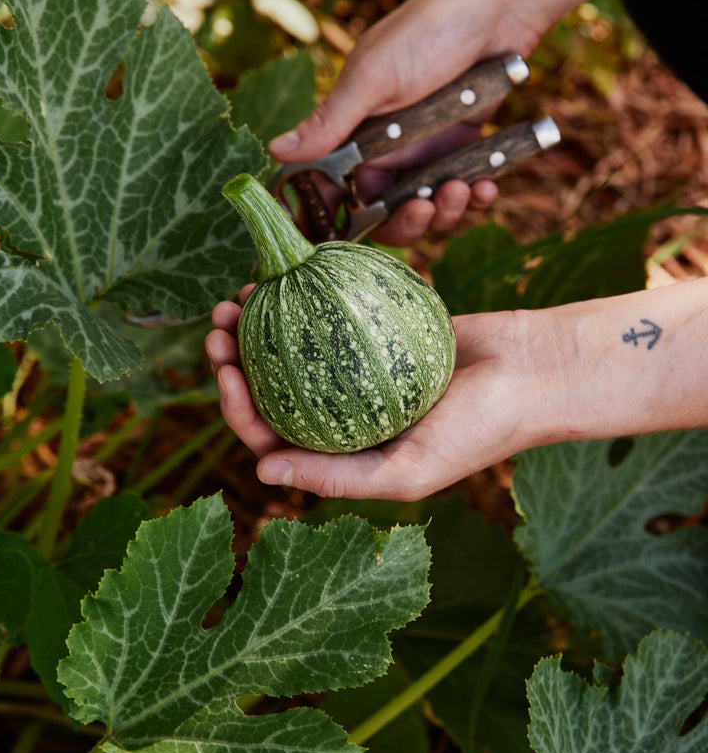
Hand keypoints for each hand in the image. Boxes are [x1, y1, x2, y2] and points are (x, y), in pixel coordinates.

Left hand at [205, 296, 535, 500]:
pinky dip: (305, 296)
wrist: (534, 372)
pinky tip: (287, 274)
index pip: (272, 436)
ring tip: (242, 291)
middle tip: (218, 321)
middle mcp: (345, 414)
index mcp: (345, 453)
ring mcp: (360, 370)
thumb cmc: (480, 431)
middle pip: (272, 386)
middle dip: (234, 358)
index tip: (226, 365)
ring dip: (260, 324)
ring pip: (293, 348)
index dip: (236, 406)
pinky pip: (332, 313)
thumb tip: (260, 473)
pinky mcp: (378, 331)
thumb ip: (338, 478)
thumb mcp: (410, 472)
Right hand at [268, 0, 541, 246]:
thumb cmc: (424, 33)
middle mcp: (386, 149)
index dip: (338, 220)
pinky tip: (486, 185)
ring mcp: (425, 152)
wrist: (496, 9)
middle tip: (422, 209)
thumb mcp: (372, 78)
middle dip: (405, 223)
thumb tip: (274, 151)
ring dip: (444, 213)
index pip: (334, 192)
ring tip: (461, 189)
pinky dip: (475, 197)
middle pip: (385, 215)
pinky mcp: (462, 150)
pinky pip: (464, 191)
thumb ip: (329, 122)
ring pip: (427, 210)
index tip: (348, 238)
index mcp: (353, 134)